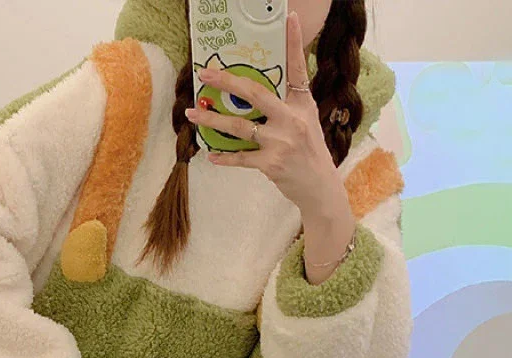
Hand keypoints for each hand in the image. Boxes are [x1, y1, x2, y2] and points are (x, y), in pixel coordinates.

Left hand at [185, 11, 342, 215]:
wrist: (319, 186)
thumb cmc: (309, 151)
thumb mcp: (306, 120)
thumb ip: (287, 103)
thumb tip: (257, 89)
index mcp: (301, 104)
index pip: (298, 68)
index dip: (293, 42)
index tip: (289, 17)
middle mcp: (292, 119)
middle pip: (254, 93)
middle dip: (226, 82)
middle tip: (205, 73)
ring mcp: (280, 142)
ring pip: (239, 126)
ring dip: (212, 119)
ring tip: (192, 113)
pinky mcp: (271, 164)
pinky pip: (241, 157)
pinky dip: (224, 157)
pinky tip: (211, 155)